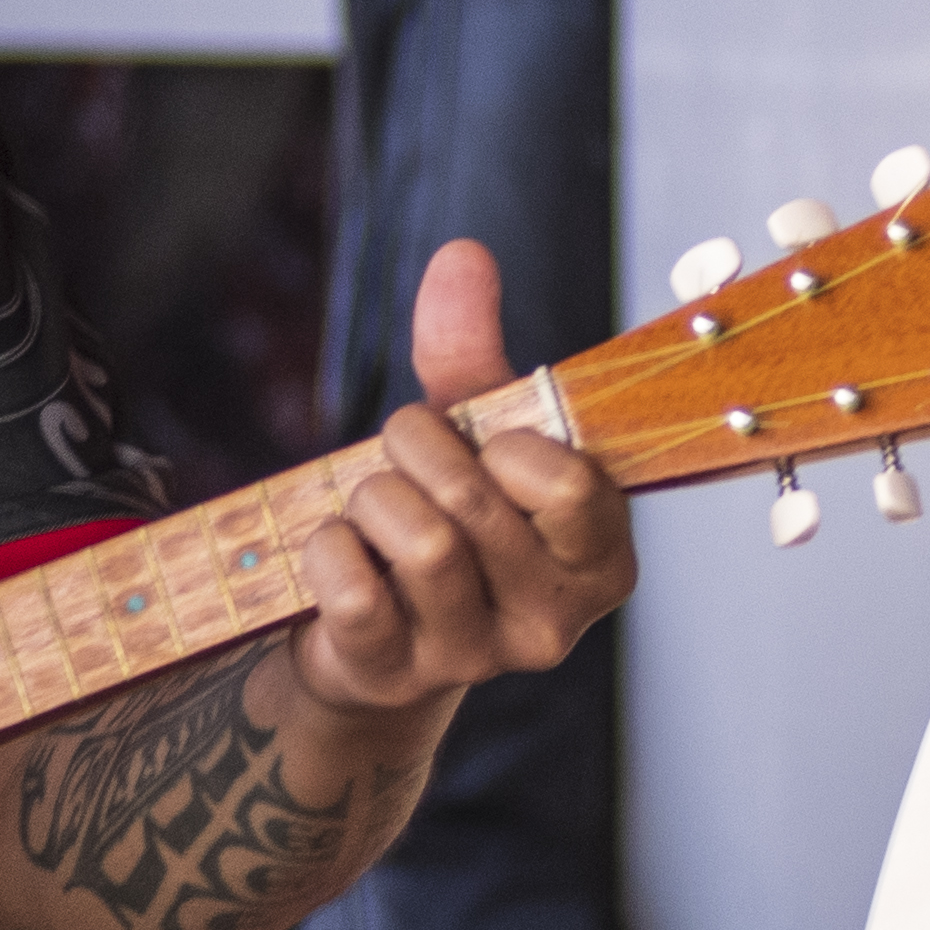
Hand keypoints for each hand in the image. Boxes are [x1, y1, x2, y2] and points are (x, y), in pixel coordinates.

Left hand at [281, 238, 639, 735]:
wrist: (369, 639)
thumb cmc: (439, 522)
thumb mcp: (469, 439)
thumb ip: (473, 351)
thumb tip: (462, 253)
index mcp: (601, 562)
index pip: (568, 482)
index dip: (506, 440)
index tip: (489, 443)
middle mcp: (552, 624)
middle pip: (475, 502)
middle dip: (417, 448)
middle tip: (405, 451)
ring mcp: (475, 660)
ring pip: (419, 542)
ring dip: (372, 497)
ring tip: (373, 504)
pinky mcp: (395, 677)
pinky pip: (353, 588)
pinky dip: (328, 548)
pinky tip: (339, 551)